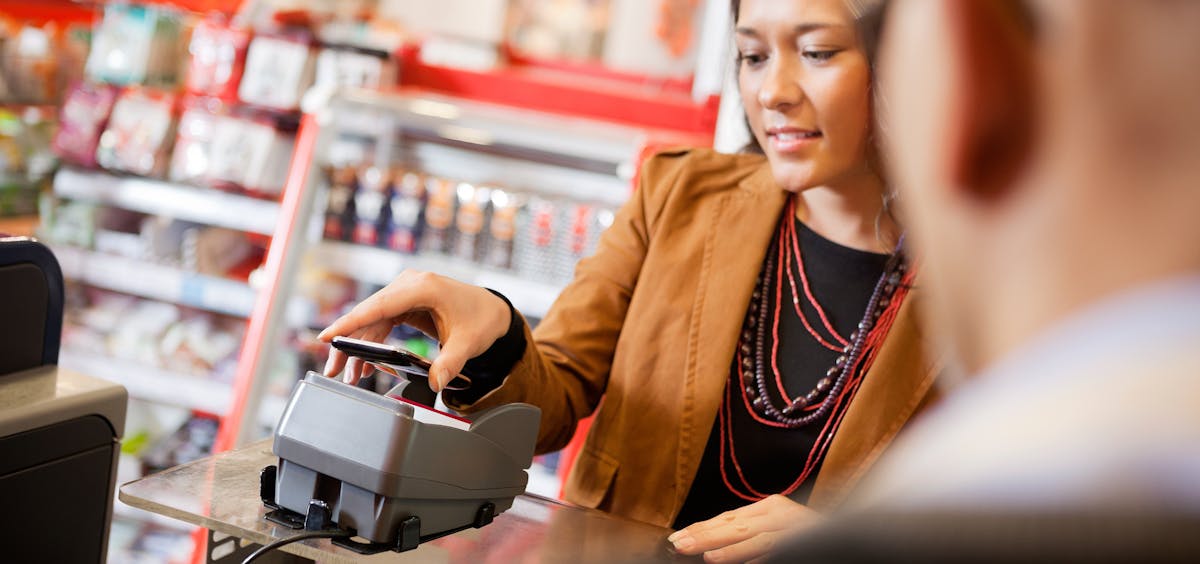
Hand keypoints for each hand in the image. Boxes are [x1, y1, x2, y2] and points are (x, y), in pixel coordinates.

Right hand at [317, 270, 510, 390]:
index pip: (379, 305)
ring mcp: (405, 293)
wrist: (491, 310)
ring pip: (371, 321)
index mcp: (423, 287)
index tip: (328, 336)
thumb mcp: (468, 342)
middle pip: (368, 314)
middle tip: (334, 370)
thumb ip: (451, 362)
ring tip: (350, 376)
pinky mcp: (404, 304)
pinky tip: (366, 365)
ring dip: (359, 348)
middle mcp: (409, 285)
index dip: (351, 322)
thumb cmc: (481, 318)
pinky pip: (381, 323)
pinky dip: (372, 344)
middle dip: (348, 343)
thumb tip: (436, 383)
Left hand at [667, 495, 819, 562]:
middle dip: (706, 536)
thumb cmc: (806, 538)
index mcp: (771, 507)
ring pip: (756, 538)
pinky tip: (742, 563)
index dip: (702, 528)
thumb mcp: (772, 528)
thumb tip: (707, 544)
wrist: (849, 542)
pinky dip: (758, 558)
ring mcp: (795, 528)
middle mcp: (782, 513)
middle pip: (736, 524)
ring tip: (706, 556)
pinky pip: (779, 550)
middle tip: (680, 545)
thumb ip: (746, 532)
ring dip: (729, 548)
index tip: (677, 537)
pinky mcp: (807, 542)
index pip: (728, 517)